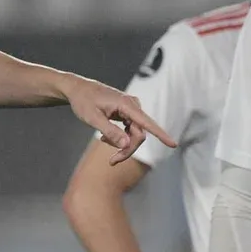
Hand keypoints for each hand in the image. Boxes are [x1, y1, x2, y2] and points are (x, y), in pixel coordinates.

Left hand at [61, 76, 176, 164]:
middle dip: (127, 149)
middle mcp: (132, 105)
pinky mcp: (127, 113)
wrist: (77, 89)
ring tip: (103, 141)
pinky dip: (120, 137)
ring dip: (122, 144)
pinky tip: (105, 137)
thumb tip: (127, 144)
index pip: (147, 122)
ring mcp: (131, 109)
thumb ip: (110, 131)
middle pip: (139, 134)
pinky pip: (130, 130)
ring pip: (135, 134)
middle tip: (112, 161)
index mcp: (126, 104)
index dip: (161, 135)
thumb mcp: (92, 118)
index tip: (173, 145)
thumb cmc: (83, 101)